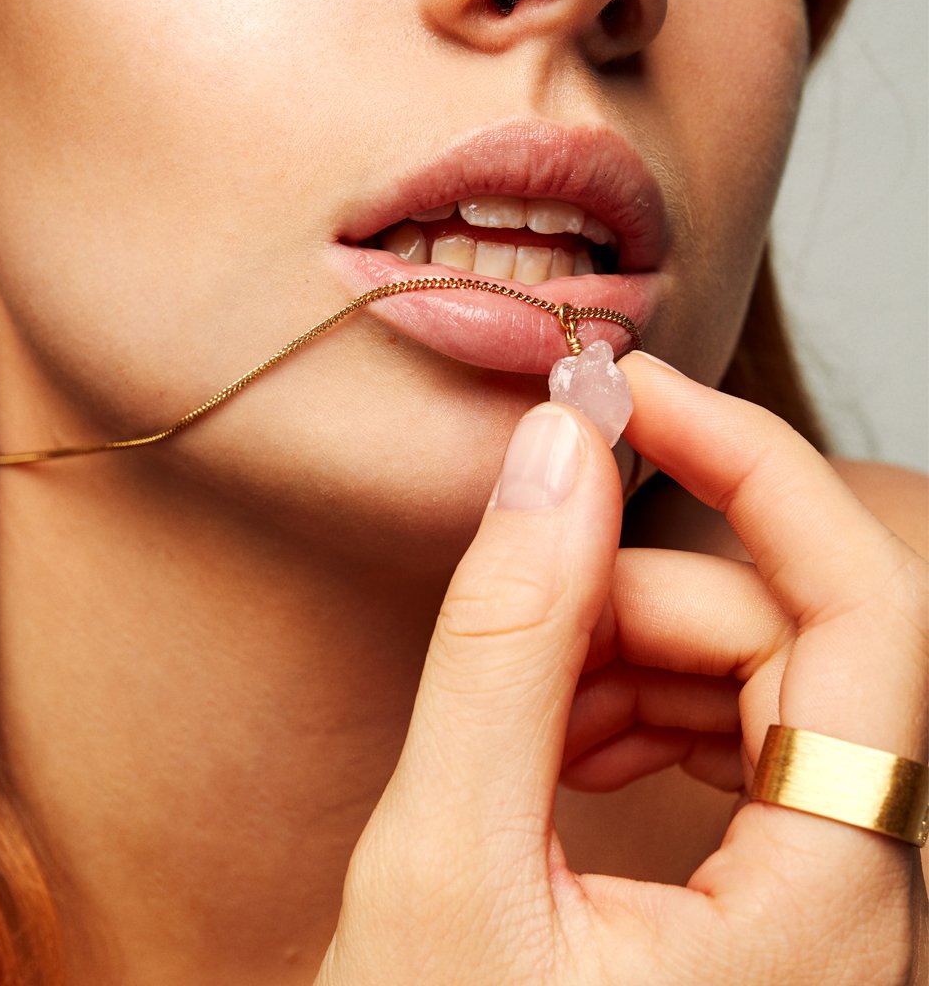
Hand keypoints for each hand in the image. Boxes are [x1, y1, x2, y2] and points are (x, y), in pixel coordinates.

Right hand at [315, 352, 927, 984]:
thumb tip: (554, 455)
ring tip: (526, 704)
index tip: (634, 392)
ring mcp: (827, 905)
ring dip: (634, 647)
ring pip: (767, 679)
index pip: (869, 616)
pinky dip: (639, 699)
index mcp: (831, 922)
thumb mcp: (445, 866)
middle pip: (802, 642)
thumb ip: (502, 643)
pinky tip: (558, 738)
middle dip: (647, 590)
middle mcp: (868, 909)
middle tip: (524, 615)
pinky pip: (739, 734)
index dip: (756, 468)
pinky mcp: (774, 893)